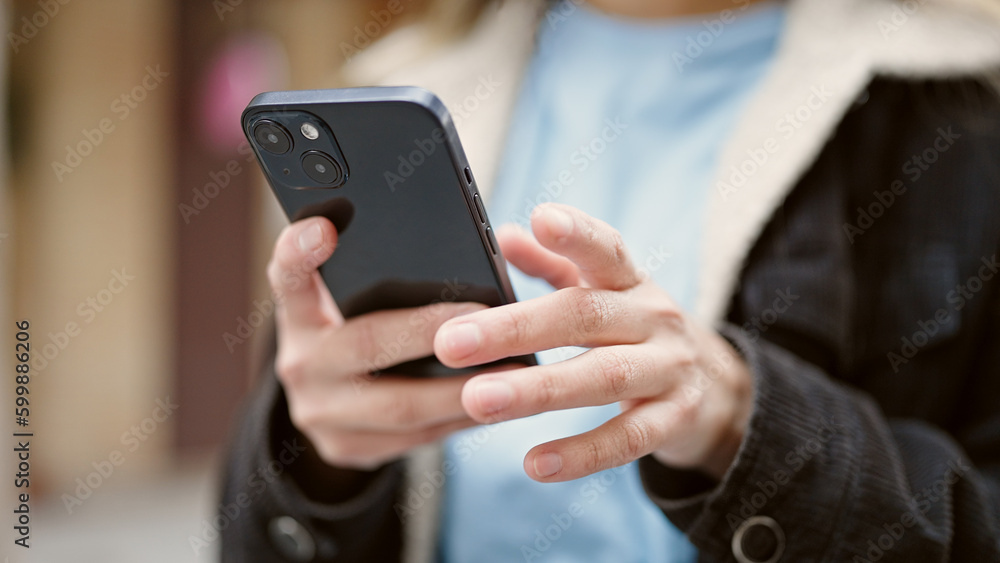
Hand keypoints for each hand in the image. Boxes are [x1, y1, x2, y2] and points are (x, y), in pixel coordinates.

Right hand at [268, 217, 486, 469]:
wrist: (327, 404)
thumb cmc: (356, 330)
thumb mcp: (348, 301)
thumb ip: (380, 274)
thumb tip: (466, 245)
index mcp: (299, 313)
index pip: (288, 275)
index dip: (300, 251)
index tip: (325, 228)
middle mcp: (300, 362)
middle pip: (365, 342)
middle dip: (430, 330)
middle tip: (486, 314)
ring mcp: (319, 412)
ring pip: (399, 404)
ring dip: (462, 388)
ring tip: (515, 370)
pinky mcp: (346, 448)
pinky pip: (415, 437)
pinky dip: (461, 417)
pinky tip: (499, 402)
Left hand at [434, 203, 752, 481]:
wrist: (713, 388)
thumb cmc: (633, 331)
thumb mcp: (603, 293)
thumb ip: (554, 265)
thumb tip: (506, 235)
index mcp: (629, 281)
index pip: (606, 249)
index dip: (577, 233)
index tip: (542, 218)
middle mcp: (653, 317)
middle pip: (584, 317)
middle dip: (514, 329)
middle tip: (452, 342)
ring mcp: (669, 369)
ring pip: (602, 377)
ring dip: (537, 390)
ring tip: (478, 400)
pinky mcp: (675, 419)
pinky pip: (627, 439)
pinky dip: (582, 453)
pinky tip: (535, 464)